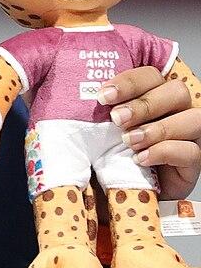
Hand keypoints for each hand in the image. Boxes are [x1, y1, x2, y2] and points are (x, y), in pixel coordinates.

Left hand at [100, 67, 200, 199]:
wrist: (121, 193)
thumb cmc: (109, 155)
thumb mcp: (99, 130)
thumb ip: (98, 113)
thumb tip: (78, 97)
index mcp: (153, 95)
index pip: (151, 75)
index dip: (129, 82)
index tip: (103, 96)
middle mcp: (176, 110)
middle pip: (177, 91)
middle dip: (144, 104)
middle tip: (117, 119)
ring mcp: (189, 135)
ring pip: (192, 118)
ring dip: (157, 128)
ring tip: (129, 141)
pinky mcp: (193, 162)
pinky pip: (191, 151)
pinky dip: (164, 152)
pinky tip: (141, 159)